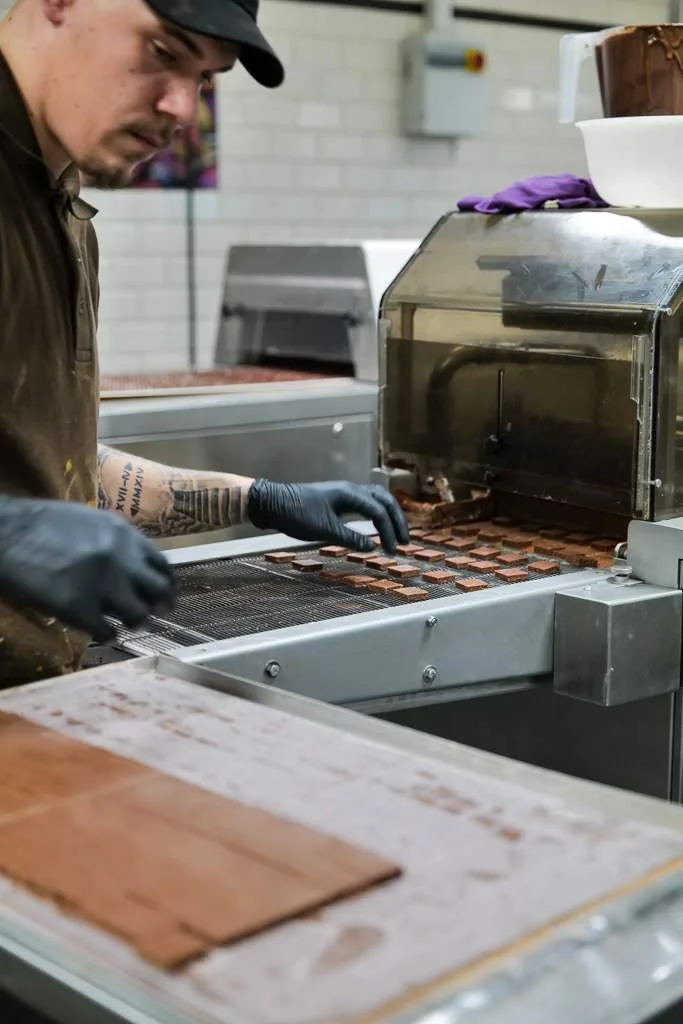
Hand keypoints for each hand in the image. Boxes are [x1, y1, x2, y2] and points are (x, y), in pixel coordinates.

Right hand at [0, 498, 174, 642]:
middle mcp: (122, 560)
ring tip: (125, 624)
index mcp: (125, 535)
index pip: (162, 565)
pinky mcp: (80, 608)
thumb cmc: (41, 524)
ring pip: (139, 615)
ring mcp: (103, 585)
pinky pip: (108, 632)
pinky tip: (101, 632)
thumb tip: (134, 561)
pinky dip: (108, 635)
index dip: (168, 583)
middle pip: (159, 592)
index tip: (166, 594)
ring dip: (134, 622)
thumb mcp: (90, 521)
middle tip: (153, 614)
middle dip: (159, 605)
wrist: (7, 534)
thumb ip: (116, 540)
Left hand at [247, 479, 409, 552]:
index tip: (393, 551)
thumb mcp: (324, 530)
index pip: (379, 512)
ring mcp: (344, 492)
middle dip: (397, 521)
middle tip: (405, 541)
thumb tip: (372, 547)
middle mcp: (351, 489)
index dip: (389, 532)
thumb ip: (350, 538)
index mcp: (350, 494)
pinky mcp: (338, 497)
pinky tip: (377, 524)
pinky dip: (377, 512)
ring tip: (396, 532)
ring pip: (377, 498)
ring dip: (389, 514)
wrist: (272, 502)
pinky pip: (366, 501)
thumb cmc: (296, 514)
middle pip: (385, 500)